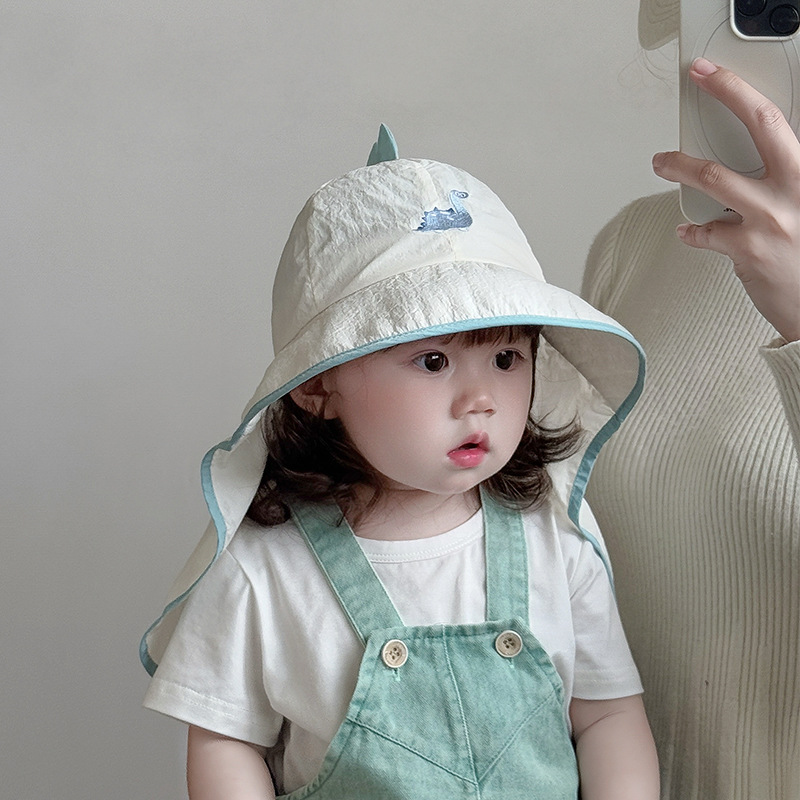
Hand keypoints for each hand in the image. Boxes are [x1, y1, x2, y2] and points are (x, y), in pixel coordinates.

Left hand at [652, 57, 799, 342]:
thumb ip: (783, 183)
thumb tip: (751, 167)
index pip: (776, 119)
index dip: (739, 90)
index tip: (715, 74)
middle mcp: (796, 190)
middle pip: (759, 126)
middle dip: (725, 95)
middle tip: (699, 81)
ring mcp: (772, 219)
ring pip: (716, 177)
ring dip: (682, 166)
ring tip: (662, 163)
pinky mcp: (749, 250)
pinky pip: (707, 233)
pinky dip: (694, 232)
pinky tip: (690, 232)